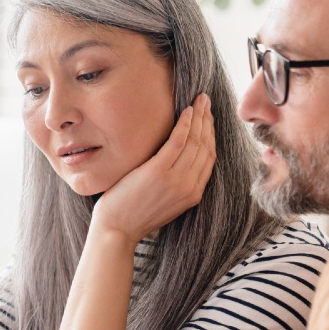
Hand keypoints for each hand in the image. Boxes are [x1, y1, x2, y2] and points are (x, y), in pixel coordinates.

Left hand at [90, 93, 215, 242]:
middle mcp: (189, 186)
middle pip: (206, 146)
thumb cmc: (134, 214)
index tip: (209, 118)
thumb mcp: (165, 201)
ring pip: (195, 141)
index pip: (209, 158)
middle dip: (208, 121)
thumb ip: (177, 183)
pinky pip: (178, 142)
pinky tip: (187, 111)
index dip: (211, 135)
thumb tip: (178, 161)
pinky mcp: (158, 171)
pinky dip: (185, 124)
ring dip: (200, 117)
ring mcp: (175, 179)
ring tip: (200, 100)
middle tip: (206, 101)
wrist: (117, 230)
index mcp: (193, 194)